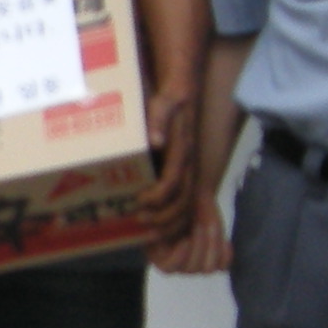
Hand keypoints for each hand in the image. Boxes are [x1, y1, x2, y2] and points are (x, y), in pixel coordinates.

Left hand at [129, 85, 201, 237]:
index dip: (158, 195)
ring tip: (148, 234)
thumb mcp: (164, 103)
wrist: (184, 93)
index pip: (173, 180)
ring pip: (186, 205)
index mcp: (182, 150)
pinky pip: (182, 201)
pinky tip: (157, 228)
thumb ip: (159, 119)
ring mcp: (188, 170)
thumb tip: (155, 141)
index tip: (139, 201)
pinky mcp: (183, 173)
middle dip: (164, 217)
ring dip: (169, 223)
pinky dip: (173, 218)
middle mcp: (188, 164)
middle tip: (140, 223)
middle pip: (183, 200)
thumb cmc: (170, 99)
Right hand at [151, 200, 229, 277]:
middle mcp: (178, 264)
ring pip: (208, 268)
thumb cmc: (172, 199)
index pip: (168, 268)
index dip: (178, 258)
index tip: (185, 241)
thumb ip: (156, 214)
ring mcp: (197, 263)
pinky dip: (225, 253)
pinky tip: (223, 239)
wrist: (191, 198)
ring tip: (210, 226)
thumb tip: (147, 220)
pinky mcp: (214, 257)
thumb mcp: (162, 204)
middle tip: (199, 225)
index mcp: (159, 254)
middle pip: (190, 269)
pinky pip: (223, 264)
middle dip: (198, 246)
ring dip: (212, 247)